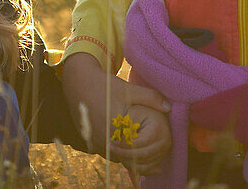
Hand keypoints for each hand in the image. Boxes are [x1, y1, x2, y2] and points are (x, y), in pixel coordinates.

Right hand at [61, 52, 171, 174]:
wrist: (79, 85)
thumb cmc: (105, 86)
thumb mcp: (129, 89)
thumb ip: (150, 97)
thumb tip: (168, 108)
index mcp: (115, 128)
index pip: (138, 149)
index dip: (152, 150)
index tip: (162, 148)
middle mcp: (105, 140)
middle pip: (131, 159)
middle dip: (147, 160)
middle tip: (160, 163)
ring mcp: (98, 144)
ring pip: (121, 160)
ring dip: (136, 160)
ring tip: (152, 161)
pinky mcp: (94, 144)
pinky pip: (113, 156)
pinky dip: (125, 157)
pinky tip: (135, 154)